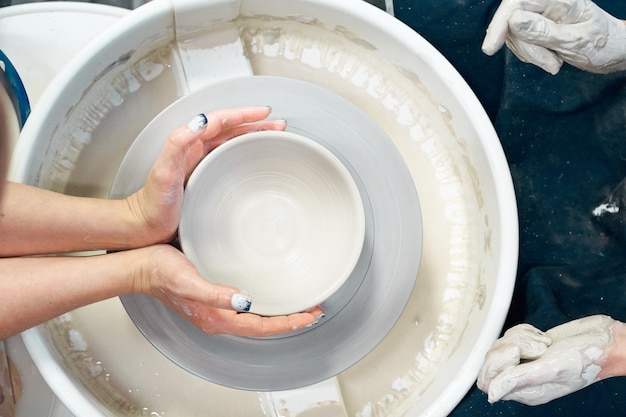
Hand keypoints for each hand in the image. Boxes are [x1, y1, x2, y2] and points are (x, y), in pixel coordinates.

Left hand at [125, 107, 285, 245]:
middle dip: (256, 123)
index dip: (244, 114)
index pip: (221, 120)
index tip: (264, 113)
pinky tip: (256, 162)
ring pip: (232, 142)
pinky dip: (246, 154)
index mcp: (189, 144)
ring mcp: (201, 164)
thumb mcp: (163, 173)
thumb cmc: (152, 205)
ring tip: (274, 135)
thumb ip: (177, 144)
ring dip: (253, 136)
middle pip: (231, 129)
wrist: (144, 227)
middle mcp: (196, 150)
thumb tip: (199, 121)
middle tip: (278, 124)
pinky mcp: (205, 178)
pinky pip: (230, 159)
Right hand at [133, 244, 321, 336]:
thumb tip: (244, 302)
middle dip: (291, 320)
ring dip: (280, 314)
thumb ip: (214, 294)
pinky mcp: (213, 299)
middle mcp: (219, 318)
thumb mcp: (187, 281)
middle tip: (314, 310)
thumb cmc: (159, 272)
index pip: (262, 327)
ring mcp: (216, 310)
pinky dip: (265, 305)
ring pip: (256, 319)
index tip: (311, 315)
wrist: (140, 267)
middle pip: (264, 326)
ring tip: (299, 305)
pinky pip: (247, 309)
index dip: (290, 322)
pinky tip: (270, 296)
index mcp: (217, 318)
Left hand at [477, 315, 619, 404]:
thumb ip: (519, 380)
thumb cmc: (584, 357)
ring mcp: (525, 363)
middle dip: (510, 346)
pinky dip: (525, 330)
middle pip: (490, 360)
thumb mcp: (551, 368)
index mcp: (526, 392)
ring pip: (500, 344)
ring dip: (521, 337)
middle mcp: (522, 379)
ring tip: (543, 342)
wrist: (602, 339)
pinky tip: (543, 336)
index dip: (498, 362)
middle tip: (537, 346)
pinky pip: (511, 335)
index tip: (518, 353)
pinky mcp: (528, 347)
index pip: (487, 381)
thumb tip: (491, 394)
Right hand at [482, 0, 625, 73]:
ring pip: (513, 34)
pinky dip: (531, 55)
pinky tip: (549, 58)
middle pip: (512, 21)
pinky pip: (519, 41)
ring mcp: (541, 13)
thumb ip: (543, 31)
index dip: (500, 24)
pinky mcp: (536, 26)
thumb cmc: (602, 44)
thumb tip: (514, 21)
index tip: (491, 48)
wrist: (612, 51)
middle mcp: (547, 1)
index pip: (516, 3)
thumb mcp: (574, 40)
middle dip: (525, 48)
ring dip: (530, 55)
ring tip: (553, 62)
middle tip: (549, 63)